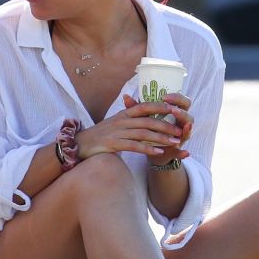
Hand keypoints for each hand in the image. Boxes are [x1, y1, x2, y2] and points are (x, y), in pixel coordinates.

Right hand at [72, 94, 192, 165]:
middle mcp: (121, 121)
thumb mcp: (115, 123)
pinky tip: (159, 152)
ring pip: (143, 134)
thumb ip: (129, 118)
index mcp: (123, 114)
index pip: (143, 106)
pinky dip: (148, 149)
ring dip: (161, 138)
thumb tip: (144, 113)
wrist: (78, 145)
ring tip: (175, 142)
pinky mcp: (112, 144)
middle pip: (147, 121)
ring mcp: (116, 132)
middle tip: (180, 131)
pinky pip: (134, 146)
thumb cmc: (99, 135)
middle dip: (166, 125)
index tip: (174, 108)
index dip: (159, 106)